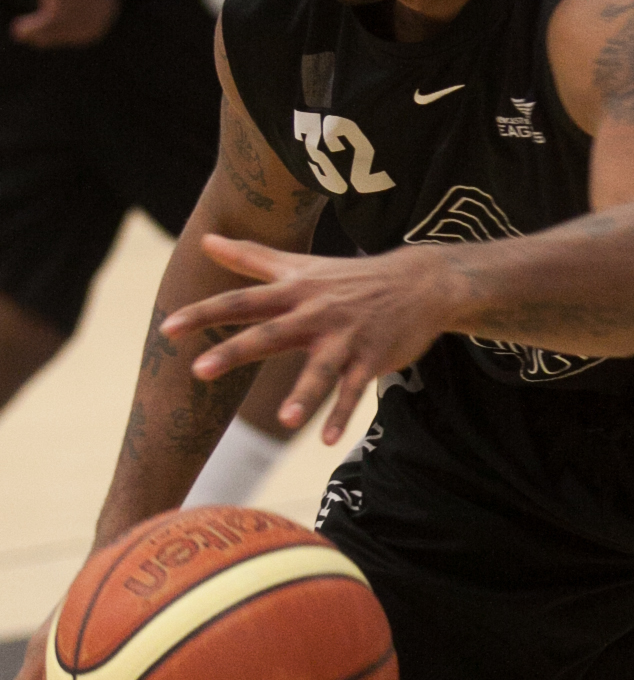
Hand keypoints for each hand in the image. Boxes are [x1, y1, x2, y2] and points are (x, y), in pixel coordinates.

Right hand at [9, 0, 119, 46]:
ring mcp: (84, 17)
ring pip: (55, 32)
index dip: (61, 36)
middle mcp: (100, 19)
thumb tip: (56, 17)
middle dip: (46, 37)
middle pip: (69, 35)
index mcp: (108, 11)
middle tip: (25, 34)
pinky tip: (19, 29)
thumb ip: (73, 0)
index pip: (84, 33)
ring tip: (19, 32)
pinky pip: (46, 27)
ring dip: (35, 34)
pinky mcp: (65, 12)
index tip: (44, 34)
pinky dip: (31, 29)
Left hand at [164, 236, 457, 445]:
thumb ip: (250, 256)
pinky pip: (354, 390)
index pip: (241, 301)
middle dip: (234, 350)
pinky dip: (342, 415)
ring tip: (284, 422)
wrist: (419, 282)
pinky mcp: (371, 358)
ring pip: (319, 370)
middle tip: (198, 370)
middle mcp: (314, 313)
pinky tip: (326, 440)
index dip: (204, 313)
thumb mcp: (299, 265)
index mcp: (293, 292)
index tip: (168, 328)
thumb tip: (204, 239)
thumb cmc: (350, 277)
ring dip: (303, 395)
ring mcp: (345, 338)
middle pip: (269, 334)